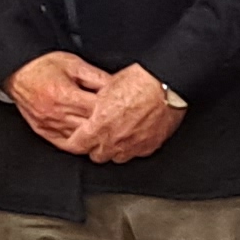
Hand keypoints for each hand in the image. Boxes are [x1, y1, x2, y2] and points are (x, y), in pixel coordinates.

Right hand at [7, 51, 112, 150]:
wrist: (18, 71)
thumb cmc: (44, 66)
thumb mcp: (74, 64)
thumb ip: (96, 77)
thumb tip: (116, 86)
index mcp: (65, 95)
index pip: (97, 109)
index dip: (113, 109)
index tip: (123, 107)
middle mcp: (56, 113)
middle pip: (90, 127)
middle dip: (106, 124)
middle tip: (120, 122)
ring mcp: (49, 124)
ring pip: (79, 139)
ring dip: (93, 137)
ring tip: (107, 132)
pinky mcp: (43, 130)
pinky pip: (63, 143)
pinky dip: (77, 143)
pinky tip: (87, 140)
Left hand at [66, 64, 186, 163]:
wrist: (167, 85)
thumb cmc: (139, 82)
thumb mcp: (105, 88)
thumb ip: (95, 107)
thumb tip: (91, 110)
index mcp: (99, 126)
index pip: (76, 146)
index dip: (72, 142)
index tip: (73, 138)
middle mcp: (115, 140)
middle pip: (96, 155)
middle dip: (94, 146)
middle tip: (97, 133)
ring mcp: (134, 145)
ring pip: (117, 157)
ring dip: (114, 148)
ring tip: (118, 134)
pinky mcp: (151, 145)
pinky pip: (137, 152)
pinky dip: (134, 145)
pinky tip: (136, 133)